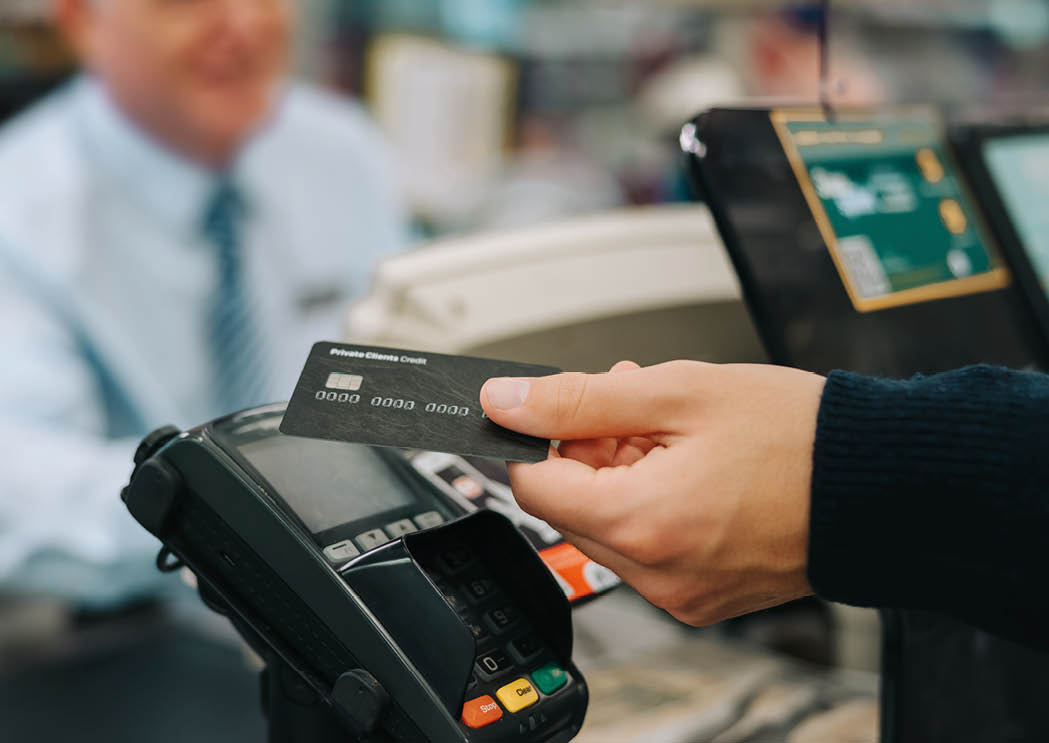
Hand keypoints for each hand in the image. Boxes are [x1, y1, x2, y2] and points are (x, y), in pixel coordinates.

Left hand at [480, 360, 825, 625]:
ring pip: (610, 527)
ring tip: (671, 430)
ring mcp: (682, 593)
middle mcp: (657, 574)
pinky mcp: (704, 598)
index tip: (561, 410)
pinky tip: (689, 466)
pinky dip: (653, 506)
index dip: (539, 439)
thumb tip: (505, 401)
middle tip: (634, 407)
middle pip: (571, 509)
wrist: (882, 485)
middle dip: (590, 452)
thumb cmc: (799, 436)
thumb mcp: (678, 393)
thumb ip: (578, 399)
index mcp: (643, 523)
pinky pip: (649, 550)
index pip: (533, 487)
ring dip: (622, 474)